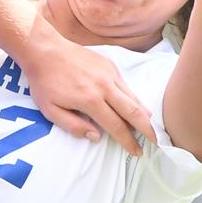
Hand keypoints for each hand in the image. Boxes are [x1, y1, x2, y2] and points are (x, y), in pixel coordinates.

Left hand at [21, 28, 156, 156]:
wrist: (45, 50)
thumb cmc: (45, 82)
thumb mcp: (50, 110)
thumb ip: (73, 126)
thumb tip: (96, 136)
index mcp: (90, 101)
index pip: (116, 126)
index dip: (128, 141)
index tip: (137, 152)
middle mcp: (105, 87)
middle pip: (134, 112)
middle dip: (148, 129)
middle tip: (156, 142)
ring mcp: (110, 74)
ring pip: (134, 97)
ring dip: (145, 114)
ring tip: (152, 127)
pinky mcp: (110, 65)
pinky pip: (126, 86)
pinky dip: (134, 99)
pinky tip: (136, 108)